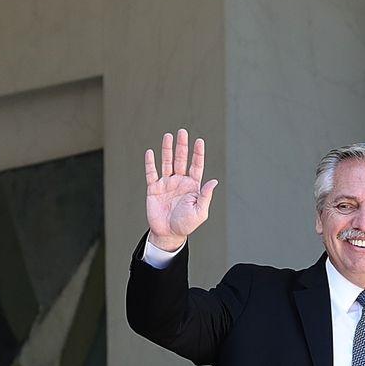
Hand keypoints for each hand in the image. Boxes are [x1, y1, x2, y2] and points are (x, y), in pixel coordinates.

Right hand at [145, 129, 218, 251]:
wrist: (168, 234)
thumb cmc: (186, 224)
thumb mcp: (200, 212)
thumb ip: (205, 196)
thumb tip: (214, 181)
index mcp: (192, 186)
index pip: (196, 166)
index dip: (198, 153)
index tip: (199, 141)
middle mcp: (180, 181)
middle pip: (181, 160)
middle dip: (182, 146)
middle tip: (182, 132)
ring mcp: (166, 183)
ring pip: (167, 163)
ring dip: (167, 150)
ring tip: (168, 136)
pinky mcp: (154, 189)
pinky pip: (151, 173)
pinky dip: (150, 163)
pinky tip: (150, 152)